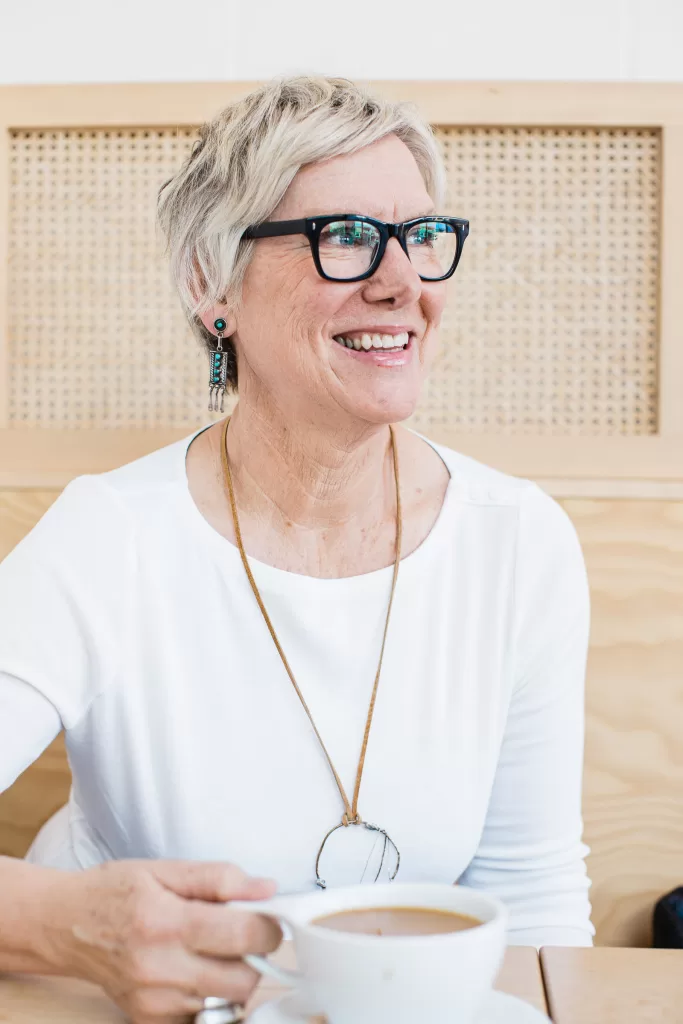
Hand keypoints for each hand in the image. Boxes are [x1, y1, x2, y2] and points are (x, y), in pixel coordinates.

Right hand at [41, 859, 281, 1022]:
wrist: (64, 926)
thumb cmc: (114, 892)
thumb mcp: (164, 869)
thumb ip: (219, 878)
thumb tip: (267, 889)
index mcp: (167, 922)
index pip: (243, 936)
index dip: (268, 927)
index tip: (267, 919)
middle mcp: (160, 969)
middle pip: (243, 981)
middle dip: (254, 958)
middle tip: (241, 937)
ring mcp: (154, 1003)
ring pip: (226, 1005)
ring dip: (233, 980)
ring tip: (213, 954)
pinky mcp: (147, 1021)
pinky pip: (201, 1019)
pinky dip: (209, 1000)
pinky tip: (195, 975)